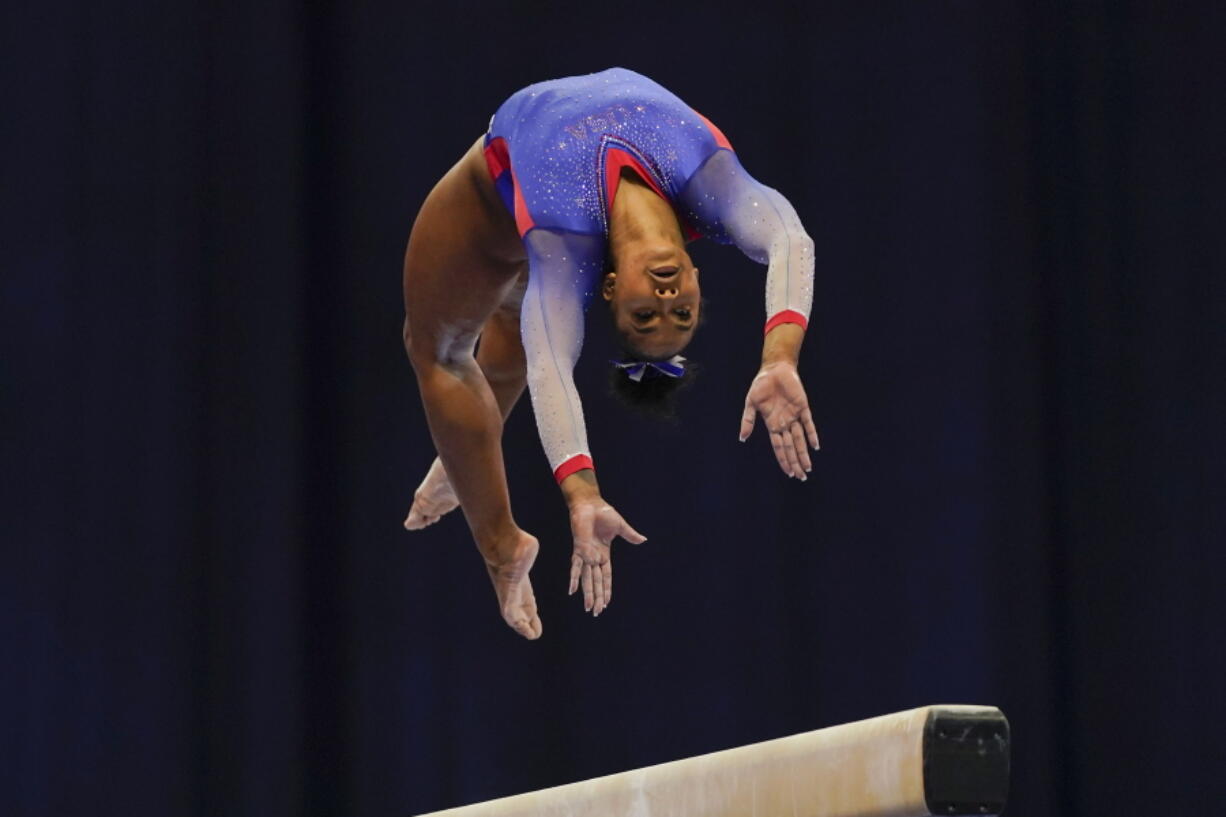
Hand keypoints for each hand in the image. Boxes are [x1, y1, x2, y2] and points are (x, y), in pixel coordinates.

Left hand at [567, 500, 646, 615]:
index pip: (606, 577)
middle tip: (596, 612)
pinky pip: (576, 566)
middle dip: (598, 597)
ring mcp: (586, 555)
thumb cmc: (603, 513)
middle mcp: (594, 558)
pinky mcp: (579, 549)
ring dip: (589, 594)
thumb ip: (630, 536)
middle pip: (597, 582)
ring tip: (589, 608)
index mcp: (603, 554)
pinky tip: (572, 591)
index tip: (607, 603)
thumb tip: (644, 540)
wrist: (590, 504)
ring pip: (588, 579)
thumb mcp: (620, 527)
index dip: (607, 590)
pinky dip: (574, 578)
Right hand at [739, 361, 819, 478]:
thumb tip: (742, 438)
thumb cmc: (761, 385)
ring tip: (807, 467)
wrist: (774, 368)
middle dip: (796, 462)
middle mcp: (784, 423)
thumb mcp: (751, 403)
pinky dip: (811, 434)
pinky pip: (808, 423)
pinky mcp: (803, 406)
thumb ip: (748, 420)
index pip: (779, 447)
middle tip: (801, 477)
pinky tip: (815, 446)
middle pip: (791, 447)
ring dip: (803, 453)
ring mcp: (794, 416)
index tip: (789, 473)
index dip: (784, 460)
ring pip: (800, 439)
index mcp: (772, 424)